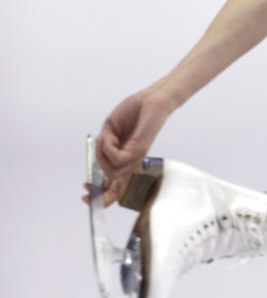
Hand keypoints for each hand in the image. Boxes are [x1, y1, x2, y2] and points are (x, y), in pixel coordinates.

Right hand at [84, 88, 174, 206]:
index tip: (84, 197)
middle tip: (91, 168)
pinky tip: (112, 136)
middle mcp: (132, 161)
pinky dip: (108, 147)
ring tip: (107, 136)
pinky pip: (117, 158)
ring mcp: (137, 158)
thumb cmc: (133, 111)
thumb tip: (100, 157)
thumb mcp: (110, 129)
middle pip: (113, 183)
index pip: (116, 186)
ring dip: (102, 154)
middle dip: (97, 180)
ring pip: (113, 171)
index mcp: (125, 158)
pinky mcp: (140, 150)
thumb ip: (104, 145)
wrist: (150, 100)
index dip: (102, 196)